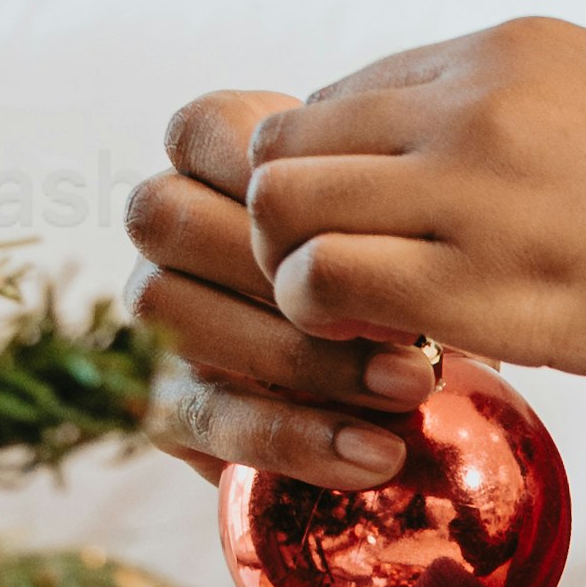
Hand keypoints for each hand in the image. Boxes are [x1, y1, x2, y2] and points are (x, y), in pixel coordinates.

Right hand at [126, 84, 429, 488]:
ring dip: (296, 354)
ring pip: (170, 311)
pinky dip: (297, 437)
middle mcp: (171, 237)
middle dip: (280, 265)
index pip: (195, 132)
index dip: (260, 167)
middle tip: (400, 307)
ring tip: (411, 384)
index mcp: (220, 166)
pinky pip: (207, 417)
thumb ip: (389, 223)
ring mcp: (162, 319)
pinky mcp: (170, 408)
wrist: (423, 379)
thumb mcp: (418, 236)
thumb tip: (409, 282)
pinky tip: (379, 454)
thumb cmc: (421, 274)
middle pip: (165, 218)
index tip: (359, 211)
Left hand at [233, 14, 585, 555]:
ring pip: (284, 219)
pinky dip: (339, 343)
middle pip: (284, 150)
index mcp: (520, 50)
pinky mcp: (506, 292)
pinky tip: (414, 372)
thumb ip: (548, 122)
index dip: (343, 185)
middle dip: (296, 236)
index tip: (396, 251)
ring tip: (385, 347)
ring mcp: (489, 192)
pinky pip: (333, 296)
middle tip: (364, 311)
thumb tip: (487, 170)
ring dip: (307, 294)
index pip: (339, 98)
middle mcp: (485, 103)